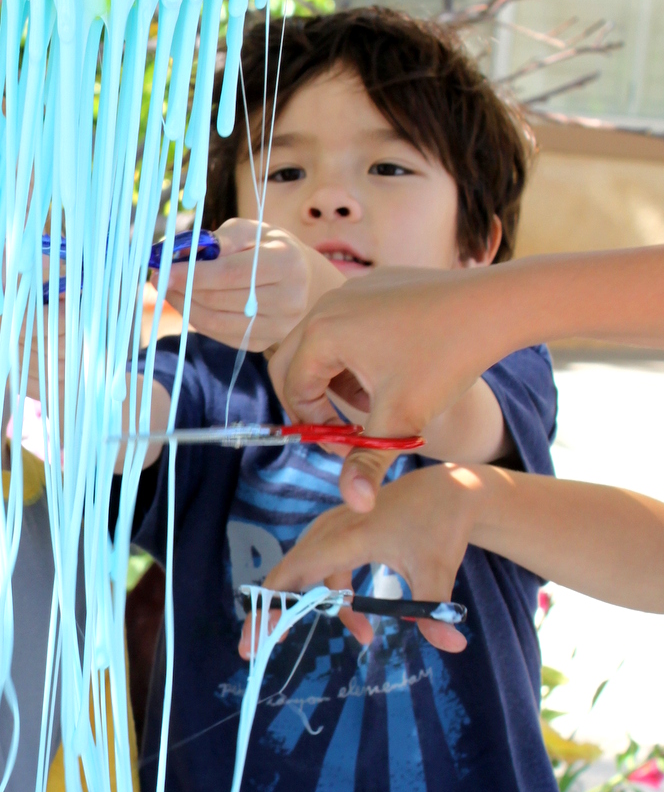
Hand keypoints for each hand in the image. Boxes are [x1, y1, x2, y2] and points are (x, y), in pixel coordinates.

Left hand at [163, 219, 341, 351]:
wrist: (301, 280)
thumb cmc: (268, 248)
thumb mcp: (250, 230)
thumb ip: (220, 239)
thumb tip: (182, 254)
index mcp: (286, 263)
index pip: (230, 273)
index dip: (191, 273)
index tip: (162, 268)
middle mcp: (288, 299)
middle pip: (218, 299)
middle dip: (181, 288)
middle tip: (158, 276)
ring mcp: (277, 327)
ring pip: (215, 321)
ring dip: (183, 305)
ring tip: (167, 288)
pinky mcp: (262, 345)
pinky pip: (219, 334)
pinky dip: (196, 318)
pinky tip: (186, 302)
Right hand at [238, 464, 478, 656]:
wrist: (447, 491)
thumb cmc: (440, 526)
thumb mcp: (439, 570)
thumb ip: (435, 610)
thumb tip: (453, 645)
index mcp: (349, 538)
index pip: (297, 574)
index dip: (272, 605)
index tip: (260, 636)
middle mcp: (331, 531)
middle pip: (286, 573)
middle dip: (268, 612)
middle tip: (254, 649)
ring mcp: (332, 529)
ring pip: (301, 571)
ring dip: (296, 605)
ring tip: (285, 637)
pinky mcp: (339, 533)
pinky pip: (319, 567)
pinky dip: (326, 596)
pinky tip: (356, 622)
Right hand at [272, 268, 494, 511]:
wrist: (497, 306)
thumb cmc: (446, 358)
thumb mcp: (403, 417)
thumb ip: (368, 460)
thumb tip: (355, 506)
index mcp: (322, 333)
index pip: (293, 390)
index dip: (316, 426)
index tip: (350, 444)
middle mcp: (327, 305)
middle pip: (294, 363)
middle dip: (315, 401)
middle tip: (346, 427)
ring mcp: (352, 289)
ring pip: (321, 345)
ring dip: (337, 379)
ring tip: (377, 399)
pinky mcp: (375, 284)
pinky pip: (347, 324)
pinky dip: (357, 353)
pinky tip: (395, 369)